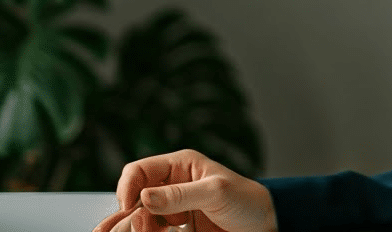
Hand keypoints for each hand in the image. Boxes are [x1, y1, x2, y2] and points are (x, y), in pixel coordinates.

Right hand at [92, 149, 277, 231]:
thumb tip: (145, 196)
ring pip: (140, 219)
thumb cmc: (247, 200)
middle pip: (134, 198)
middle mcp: (172, 186)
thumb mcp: (216, 192)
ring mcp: (173, 210)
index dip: (128, 187)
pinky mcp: (176, 230)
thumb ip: (181, 194)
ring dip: (136, 228)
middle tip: (127, 228)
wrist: (265, 225)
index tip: (129, 208)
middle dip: (127, 214)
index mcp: (180, 166)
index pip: (139, 171)